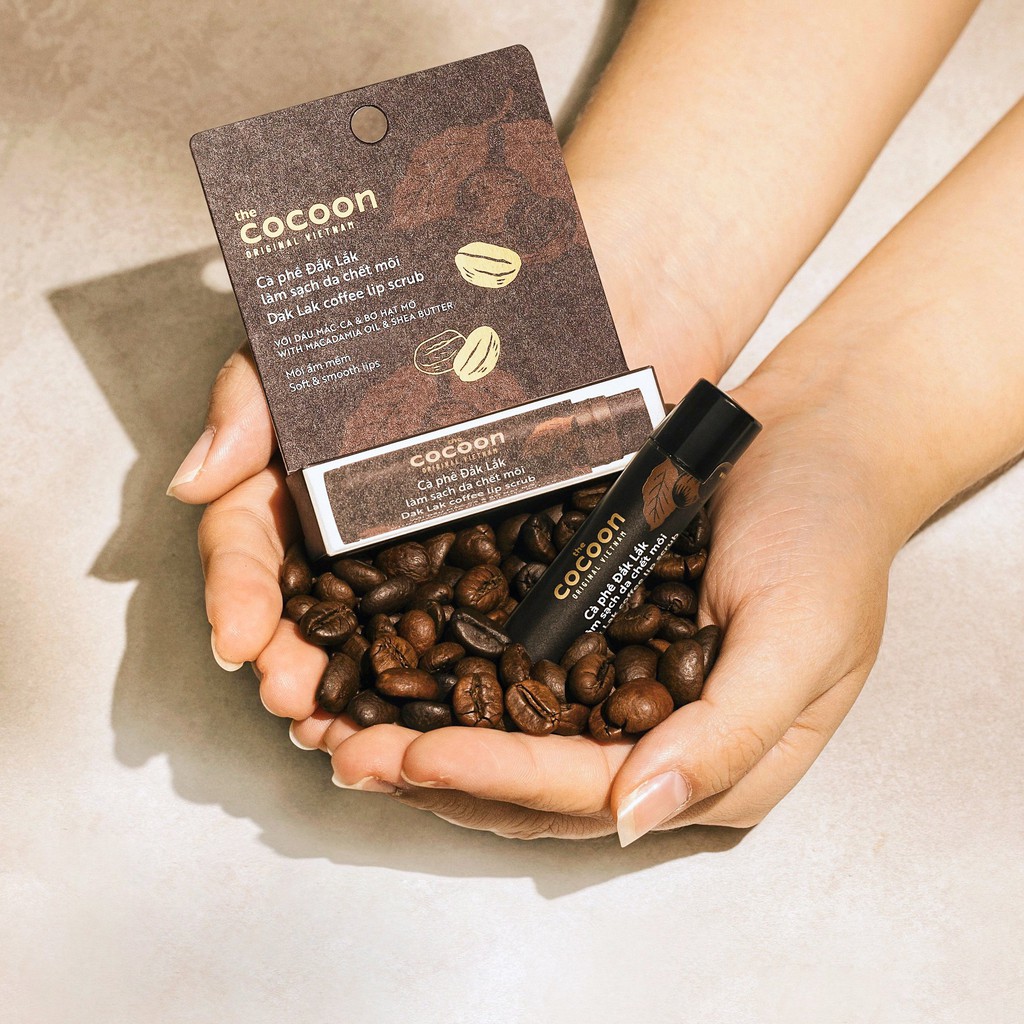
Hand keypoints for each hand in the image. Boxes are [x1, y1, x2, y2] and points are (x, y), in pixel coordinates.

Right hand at [166, 182, 727, 705]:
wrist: (616, 276)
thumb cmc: (472, 287)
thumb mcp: (344, 329)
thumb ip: (260, 398)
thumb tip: (188, 482)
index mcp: (320, 465)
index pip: (257, 539)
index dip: (240, 591)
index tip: (238, 639)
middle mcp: (375, 516)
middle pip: (313, 607)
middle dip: (292, 665)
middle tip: (294, 705)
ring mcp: (446, 543)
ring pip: (387, 635)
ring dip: (361, 698)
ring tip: (351, 744)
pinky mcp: (520, 559)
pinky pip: (480, 626)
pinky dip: (456, 679)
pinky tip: (443, 721)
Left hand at [320, 380, 893, 841]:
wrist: (818, 446)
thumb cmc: (828, 538)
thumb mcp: (800, 638)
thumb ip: (727, 734)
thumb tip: (633, 818)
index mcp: (715, 764)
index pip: (590, 791)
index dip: (501, 779)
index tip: (414, 757)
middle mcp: (659, 745)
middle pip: (534, 785)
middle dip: (438, 775)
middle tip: (346, 756)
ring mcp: (622, 696)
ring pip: (511, 740)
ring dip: (428, 740)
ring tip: (343, 731)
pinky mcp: (594, 642)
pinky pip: (515, 677)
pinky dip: (454, 682)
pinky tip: (395, 674)